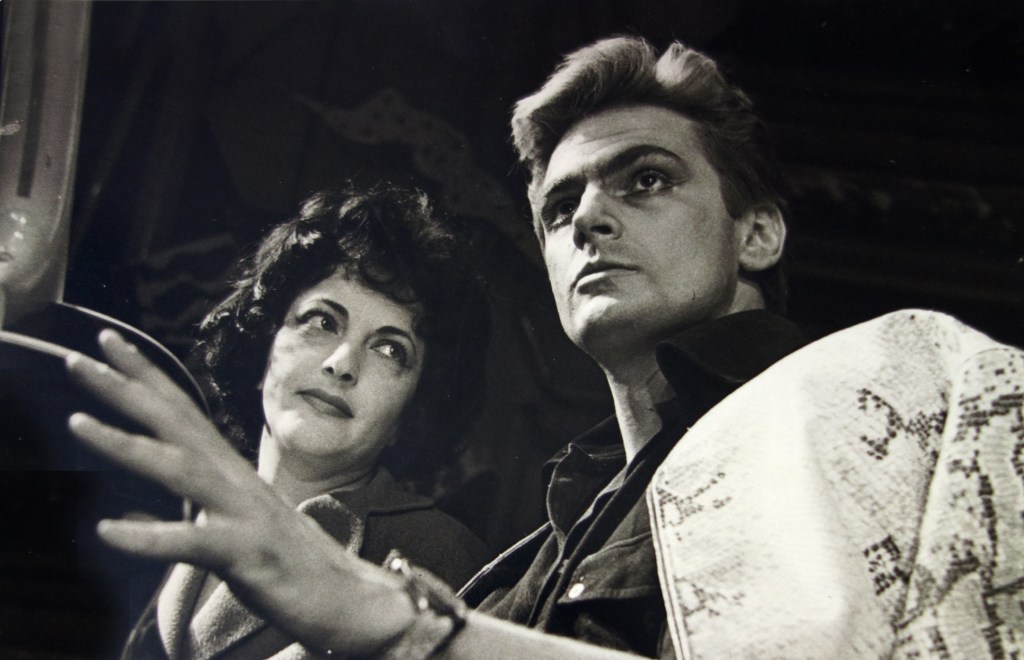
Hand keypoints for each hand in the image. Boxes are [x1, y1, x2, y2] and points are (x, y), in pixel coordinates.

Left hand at [66, 329, 414, 654]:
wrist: (351, 599)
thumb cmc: (288, 566)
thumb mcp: (226, 535)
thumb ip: (178, 518)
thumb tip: (120, 518)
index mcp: (229, 473)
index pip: (182, 412)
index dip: (145, 375)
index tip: (108, 340)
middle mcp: (235, 481)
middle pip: (176, 424)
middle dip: (126, 388)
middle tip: (78, 355)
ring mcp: (244, 513)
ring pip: (181, 469)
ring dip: (128, 444)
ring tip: (76, 423)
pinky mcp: (248, 553)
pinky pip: (194, 542)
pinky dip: (150, 535)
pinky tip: (107, 531)